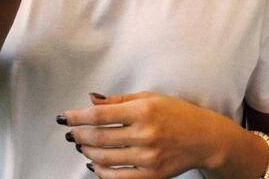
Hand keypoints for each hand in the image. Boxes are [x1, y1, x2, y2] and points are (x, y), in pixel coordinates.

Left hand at [59, 91, 228, 177]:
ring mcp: (148, 157)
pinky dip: (101, 172)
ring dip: (87, 151)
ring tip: (80, 144)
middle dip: (79, 135)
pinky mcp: (152, 176)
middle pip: (100, 137)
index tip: (64, 117)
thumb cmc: (175, 112)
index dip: (78, 116)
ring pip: (105, 158)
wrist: (204, 138)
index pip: (100, 115)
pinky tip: (94, 163)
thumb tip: (91, 99)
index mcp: (142, 111)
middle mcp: (145, 134)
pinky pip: (118, 178)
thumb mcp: (148, 97)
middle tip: (69, 132)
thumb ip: (118, 100)